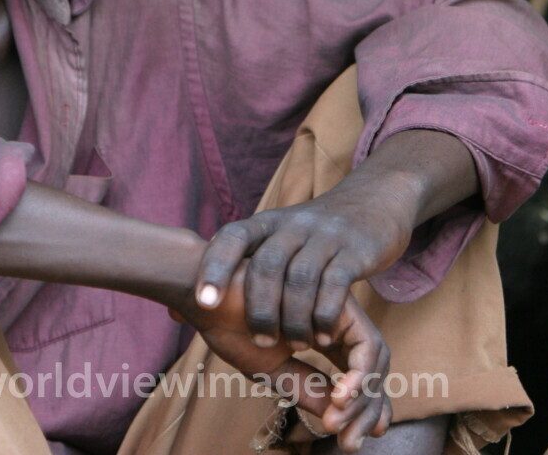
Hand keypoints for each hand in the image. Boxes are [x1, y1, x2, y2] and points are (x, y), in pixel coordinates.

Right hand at [171, 266, 392, 451]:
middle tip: (350, 441)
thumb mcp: (272, 370)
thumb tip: (339, 418)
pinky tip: (339, 396)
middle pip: (374, 367)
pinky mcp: (339, 300)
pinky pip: (365, 343)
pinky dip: (359, 373)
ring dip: (362, 396)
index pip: (357, 374)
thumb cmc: (231, 326)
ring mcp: (340, 308)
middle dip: (368, 409)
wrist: (206, 293)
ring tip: (337, 422)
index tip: (353, 439)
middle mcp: (336, 320)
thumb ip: (306, 388)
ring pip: (375, 357)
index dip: (364, 408)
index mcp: (323, 335)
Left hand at [194, 188, 412, 350]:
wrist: (372, 203)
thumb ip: (228, 276)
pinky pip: (336, 283)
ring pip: (300, 277)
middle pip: (266, 264)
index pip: (231, 238)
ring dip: (293, 316)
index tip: (201, 304)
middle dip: (258, 307)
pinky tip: (323, 334)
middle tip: (260, 342)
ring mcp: (324, 236)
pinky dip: (325, 312)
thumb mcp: (269, 242)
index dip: (214, 267)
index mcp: (265, 224)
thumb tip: (175, 312)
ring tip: (295, 345)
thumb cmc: (309, 237)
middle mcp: (291, 225)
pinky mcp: (354, 250)